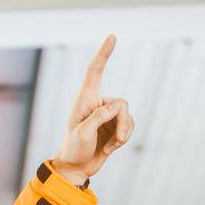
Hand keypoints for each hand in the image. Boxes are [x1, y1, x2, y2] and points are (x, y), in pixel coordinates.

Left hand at [50, 34, 134, 182]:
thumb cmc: (74, 148)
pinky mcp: (115, 126)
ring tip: (111, 146)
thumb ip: (99, 117)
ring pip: (128, 116)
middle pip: (122, 104)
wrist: (76, 168)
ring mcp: (107, 115)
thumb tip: (117, 107)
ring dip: (124, 133)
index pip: (95, 71)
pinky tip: (111, 148)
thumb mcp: (84, 133)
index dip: (104, 54)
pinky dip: (124, 138)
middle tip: (116, 140)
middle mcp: (97, 103)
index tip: (112, 36)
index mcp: (85, 99)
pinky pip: (130, 126)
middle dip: (122, 123)